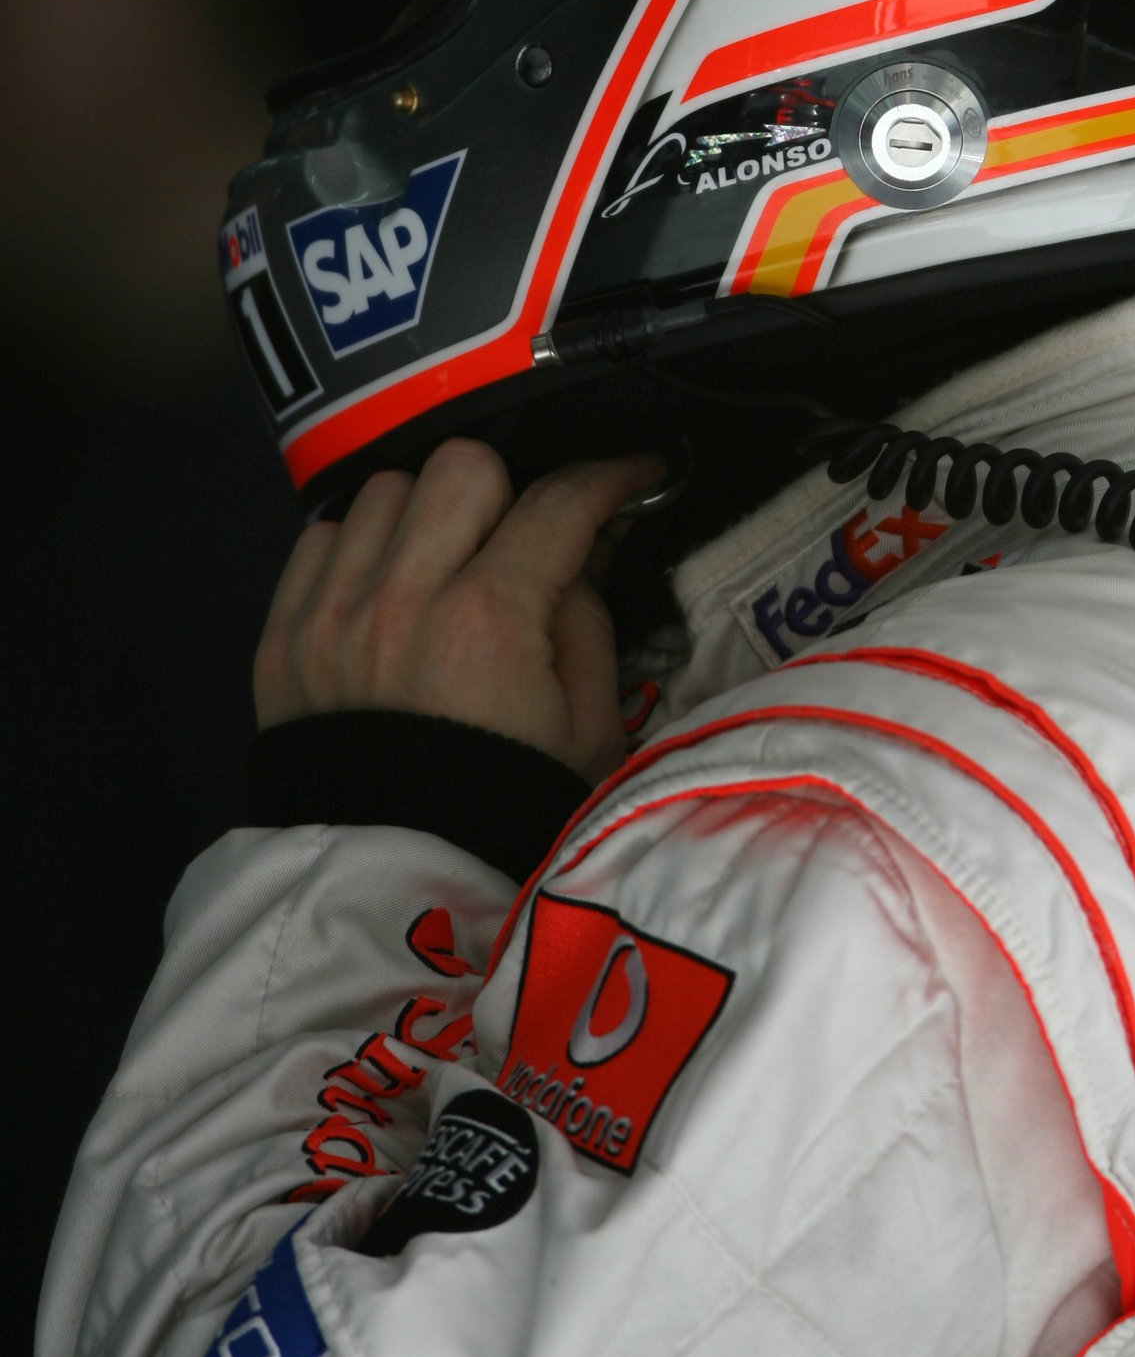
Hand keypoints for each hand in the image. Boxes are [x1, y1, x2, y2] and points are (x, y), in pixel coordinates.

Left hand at [254, 439, 661, 781]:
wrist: (396, 889)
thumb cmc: (508, 807)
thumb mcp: (589, 727)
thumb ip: (588, 618)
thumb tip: (580, 544)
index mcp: (489, 621)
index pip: (558, 503)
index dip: (609, 477)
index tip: (633, 475)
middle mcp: (402, 597)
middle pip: (462, 466)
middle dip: (508, 490)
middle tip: (520, 539)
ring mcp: (330, 612)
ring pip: (385, 488)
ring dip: (428, 514)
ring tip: (445, 566)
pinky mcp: (279, 635)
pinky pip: (321, 536)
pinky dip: (362, 548)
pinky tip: (387, 591)